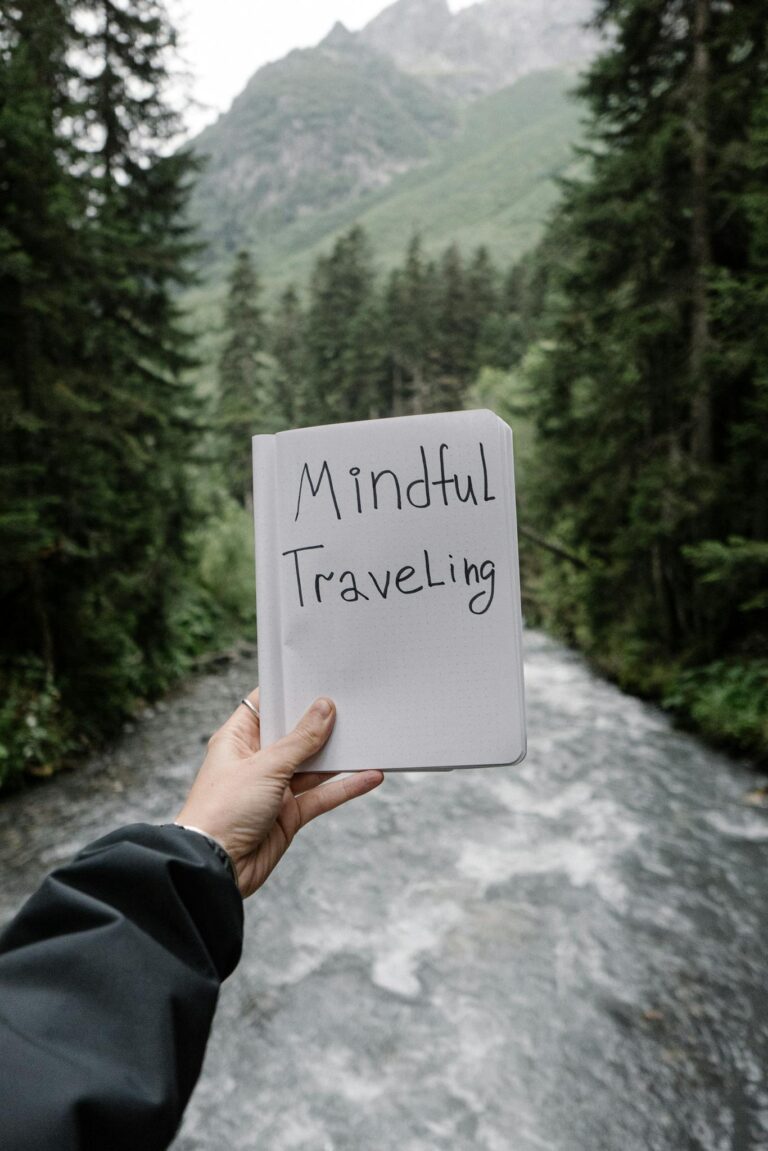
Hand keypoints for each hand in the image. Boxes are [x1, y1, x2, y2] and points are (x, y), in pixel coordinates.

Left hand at [176, 689, 383, 897]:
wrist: (214, 867)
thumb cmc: (222, 810)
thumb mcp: (265, 766)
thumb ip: (300, 740)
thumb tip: (324, 709)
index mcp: (238, 740)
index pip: (264, 706)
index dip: (288, 692)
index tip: (316, 679)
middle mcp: (256, 762)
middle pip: (294, 735)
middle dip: (319, 724)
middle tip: (351, 704)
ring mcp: (273, 789)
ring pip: (312, 767)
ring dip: (337, 756)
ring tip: (367, 737)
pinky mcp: (288, 815)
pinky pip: (321, 796)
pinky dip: (345, 787)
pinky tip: (369, 776)